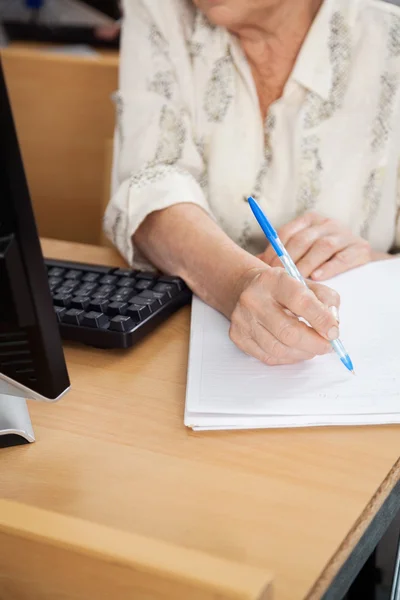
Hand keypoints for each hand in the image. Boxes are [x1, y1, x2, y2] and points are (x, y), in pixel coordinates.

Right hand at [229, 266, 339, 365]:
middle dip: (314, 343)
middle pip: (288, 331)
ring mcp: (243, 319)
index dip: (321, 320)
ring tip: (312, 348)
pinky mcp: (238, 336)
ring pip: (279, 348)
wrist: (249, 289)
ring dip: (302, 353)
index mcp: (274, 280)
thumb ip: (326, 301)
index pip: (301, 301)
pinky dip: (288, 358)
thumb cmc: (283, 289)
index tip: (334, 332)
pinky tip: (295, 350)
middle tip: (327, 346)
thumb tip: (333, 325)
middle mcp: (253, 298)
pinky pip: (268, 356)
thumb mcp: (307, 284)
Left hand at [258, 213, 374, 280]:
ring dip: (307, 264)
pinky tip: (318, 278)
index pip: (287, 232)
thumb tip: (255, 263)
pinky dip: (329, 268)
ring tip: (297, 280)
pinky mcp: (360, 249)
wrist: (360, 258)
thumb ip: (281, 255)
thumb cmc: (323, 256)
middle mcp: (327, 224)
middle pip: (303, 239)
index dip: (274, 250)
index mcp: (309, 221)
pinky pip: (343, 258)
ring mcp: (344, 235)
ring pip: (323, 247)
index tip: (266, 268)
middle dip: (289, 260)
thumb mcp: (303, 250)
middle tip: (280, 278)